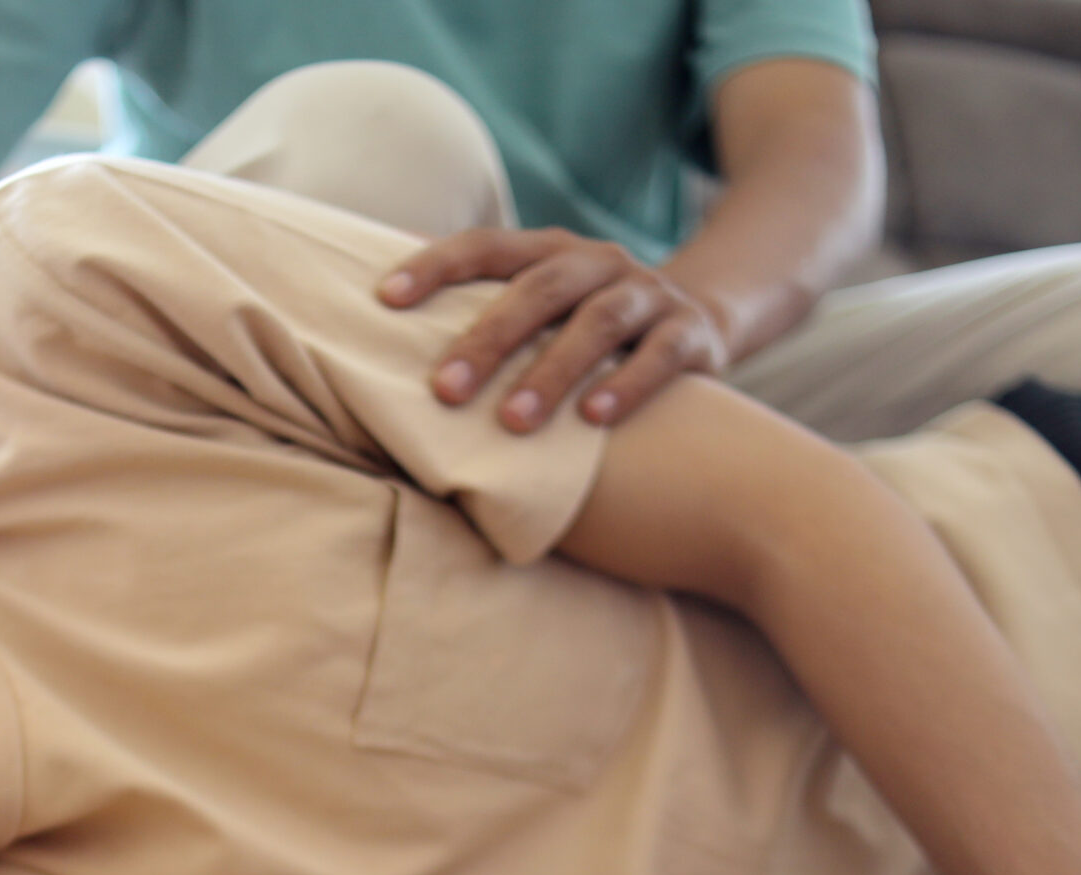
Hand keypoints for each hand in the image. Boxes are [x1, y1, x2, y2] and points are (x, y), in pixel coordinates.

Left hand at [379, 227, 731, 432]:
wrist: (704, 321)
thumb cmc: (588, 326)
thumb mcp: (541, 306)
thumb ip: (479, 306)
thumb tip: (376, 308)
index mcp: (551, 251)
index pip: (486, 247)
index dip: (436, 266)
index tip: (385, 301)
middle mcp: (599, 262)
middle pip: (539, 289)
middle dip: (488, 339)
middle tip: (443, 391)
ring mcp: (648, 295)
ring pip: (599, 323)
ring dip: (552, 372)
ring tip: (512, 422)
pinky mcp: (692, 334)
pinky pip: (661, 357)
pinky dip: (627, 387)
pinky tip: (593, 421)